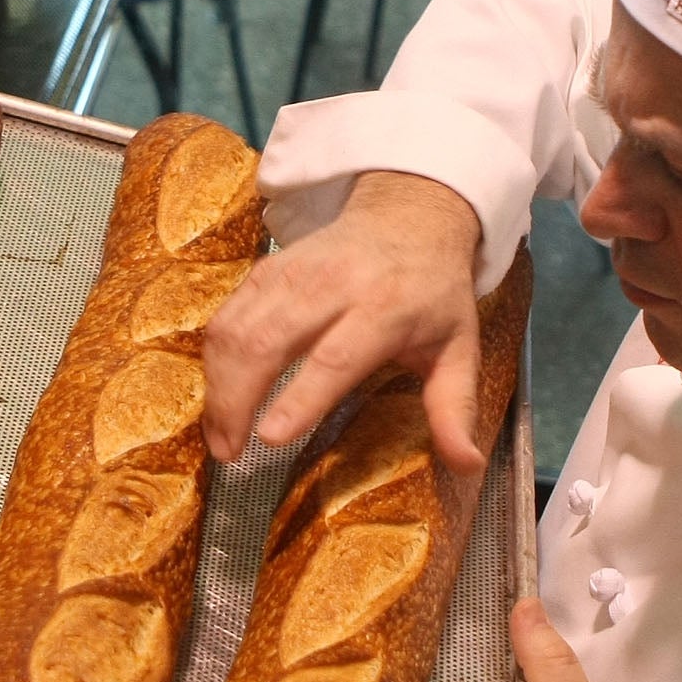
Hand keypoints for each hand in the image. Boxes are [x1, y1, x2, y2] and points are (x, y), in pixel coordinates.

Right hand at [202, 170, 487, 472]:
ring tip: (218, 436)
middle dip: (238, 399)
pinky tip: (217, 396)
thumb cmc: (434, 293)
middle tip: (228, 452)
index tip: (270, 438)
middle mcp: (332, 285)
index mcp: (385, 307)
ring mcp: (292, 272)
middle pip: (268, 340)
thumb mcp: (459, 348)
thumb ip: (455, 408)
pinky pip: (227, 314)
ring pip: (236, 327)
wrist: (408, 214)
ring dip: (218, 385)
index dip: (300, 398)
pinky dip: (214, 359)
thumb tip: (467, 467)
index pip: (335, 356)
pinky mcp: (267, 269)